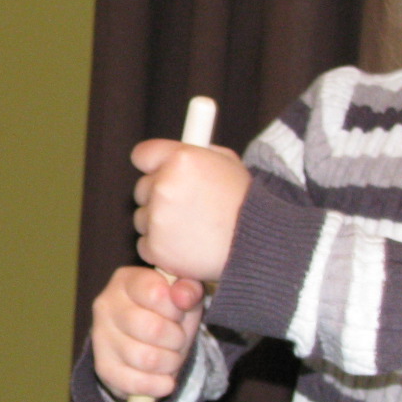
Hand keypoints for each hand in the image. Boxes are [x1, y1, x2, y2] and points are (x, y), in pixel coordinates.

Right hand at [89, 266, 206, 399]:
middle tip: (178, 339)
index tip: (178, 313)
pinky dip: (157, 385)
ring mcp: (100, 336)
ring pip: (146, 358)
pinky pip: (134, 382)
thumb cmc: (167, 313)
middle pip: (151, 329)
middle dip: (176, 339)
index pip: (155, 293)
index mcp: (126, 280)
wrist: (149, 343)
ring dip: (170, 363)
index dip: (176, 309)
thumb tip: (183, 297)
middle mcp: (106, 304)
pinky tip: (165, 381)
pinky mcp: (102, 366)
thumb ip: (188, 289)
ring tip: (171, 357)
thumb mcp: (184, 296)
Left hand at [130, 139, 250, 281]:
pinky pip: (145, 244)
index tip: (158, 172)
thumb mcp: (228, 164)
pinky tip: (189, 247)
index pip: (142, 154)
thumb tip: (172, 152)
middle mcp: (165, 186)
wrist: (260, 244)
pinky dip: (162, 249)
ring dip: (161, 223)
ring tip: (195, 229)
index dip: (152, 164)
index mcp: (181, 159)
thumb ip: (196, 154)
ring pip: (143, 218)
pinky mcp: (156, 248)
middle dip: (158, 196)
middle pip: (141, 188)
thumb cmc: (246, 202)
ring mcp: (158, 219)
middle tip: (188, 206)